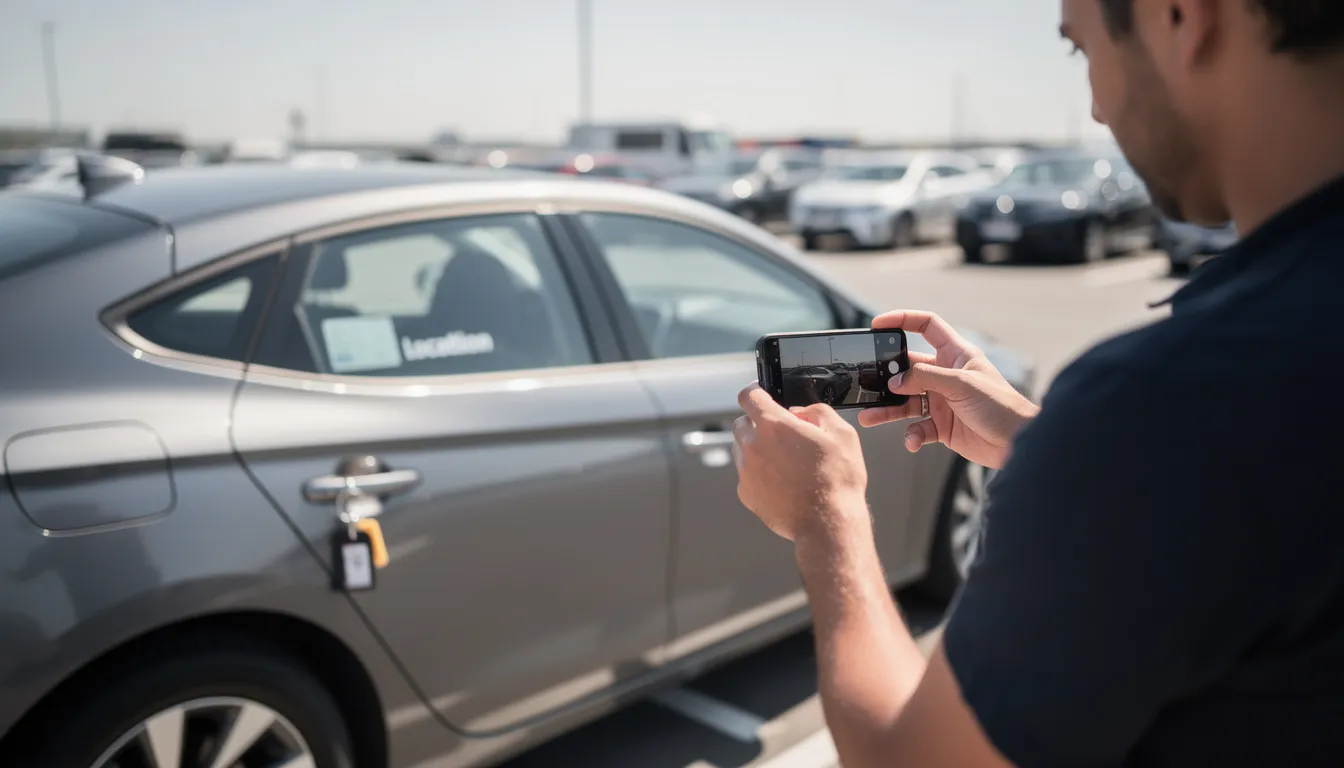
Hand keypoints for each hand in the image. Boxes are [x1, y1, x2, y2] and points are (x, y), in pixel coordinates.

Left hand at [733, 384, 870, 543]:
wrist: (828, 524)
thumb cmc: (837, 480)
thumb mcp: (842, 433)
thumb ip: (817, 412)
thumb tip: (800, 412)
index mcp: (774, 425)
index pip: (749, 395)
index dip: (755, 391)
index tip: (760, 393)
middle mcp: (753, 446)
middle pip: (742, 422)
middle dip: (758, 422)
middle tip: (782, 434)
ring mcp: (746, 471)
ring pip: (741, 449)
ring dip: (757, 447)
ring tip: (785, 461)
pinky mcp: (746, 494)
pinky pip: (746, 474)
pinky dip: (758, 473)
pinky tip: (781, 481)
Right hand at [857, 310, 1038, 469]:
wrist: (1016, 443)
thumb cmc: (1000, 406)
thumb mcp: (961, 384)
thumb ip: (925, 378)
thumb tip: (895, 382)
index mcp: (955, 355)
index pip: (926, 326)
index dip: (903, 320)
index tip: (878, 324)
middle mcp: (946, 375)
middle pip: (908, 368)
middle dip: (886, 376)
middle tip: (868, 383)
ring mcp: (942, 401)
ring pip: (906, 400)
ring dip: (888, 409)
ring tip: (870, 416)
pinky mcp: (942, 425)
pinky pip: (918, 427)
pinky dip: (912, 435)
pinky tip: (913, 441)